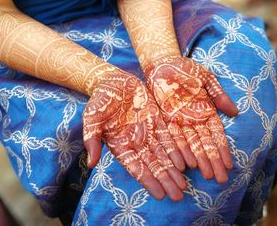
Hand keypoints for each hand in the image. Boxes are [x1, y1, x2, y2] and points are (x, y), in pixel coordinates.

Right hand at [83, 68, 186, 200]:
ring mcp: (147, 132)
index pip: (136, 167)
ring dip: (173, 170)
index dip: (148, 181)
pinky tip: (186, 162)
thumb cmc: (99, 101)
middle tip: (178, 196)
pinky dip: (177, 150)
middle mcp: (136, 142)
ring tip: (184, 185)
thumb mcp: (91, 118)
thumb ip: (91, 140)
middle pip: (153, 165)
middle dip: (165, 180)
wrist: (112, 81)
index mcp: (120, 145)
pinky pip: (169, 137)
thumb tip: (90, 164)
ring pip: (163, 154)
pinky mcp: (157, 120)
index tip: (160, 194)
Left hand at [144, 56, 237, 182]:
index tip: (229, 164)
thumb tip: (235, 112)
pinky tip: (185, 164)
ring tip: (206, 175)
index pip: (217, 134)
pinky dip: (179, 150)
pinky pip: (173, 137)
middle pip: (205, 143)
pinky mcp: (166, 120)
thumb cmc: (187, 69)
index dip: (222, 149)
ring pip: (191, 144)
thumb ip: (219, 94)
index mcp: (206, 110)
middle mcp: (194, 119)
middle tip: (220, 178)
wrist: (162, 63)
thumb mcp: (206, 79)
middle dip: (213, 160)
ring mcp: (180, 121)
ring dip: (199, 159)